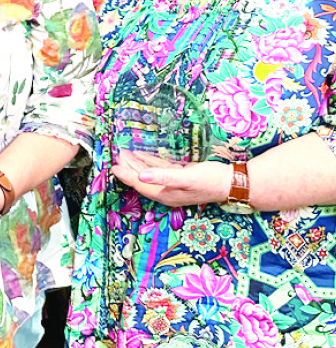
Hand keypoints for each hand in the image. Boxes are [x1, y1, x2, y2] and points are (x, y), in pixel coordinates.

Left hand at [112, 149, 230, 207]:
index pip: (140, 184)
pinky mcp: (180, 178)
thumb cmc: (210, 180)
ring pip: (151, 174)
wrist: (233, 183)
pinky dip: (151, 163)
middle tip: (118, 155)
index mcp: (166, 194)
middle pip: (143, 180)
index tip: (114, 165)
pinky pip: (161, 170)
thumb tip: (142, 176)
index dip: (126, 174)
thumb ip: (163, 176)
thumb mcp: (185, 178)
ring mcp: (174, 186)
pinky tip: (145, 156)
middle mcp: (167, 192)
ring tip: (126, 153)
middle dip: (129, 168)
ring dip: (138, 164)